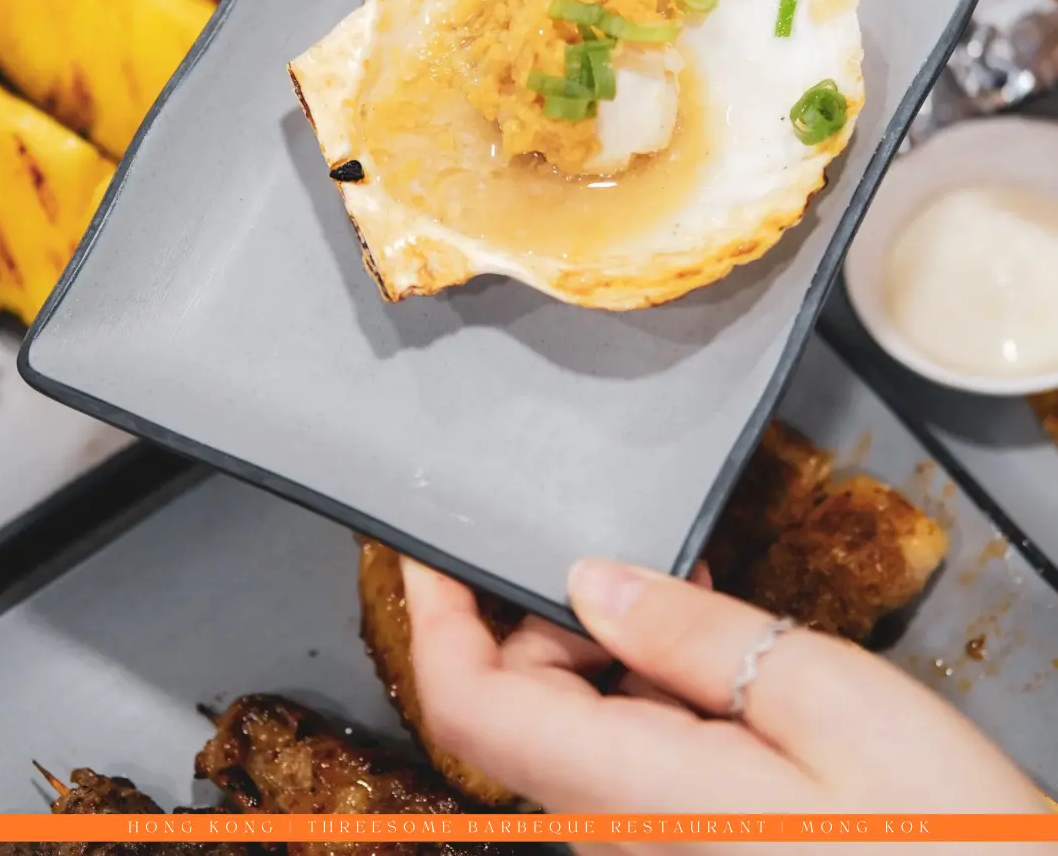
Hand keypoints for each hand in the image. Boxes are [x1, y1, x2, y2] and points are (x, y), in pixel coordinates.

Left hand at [403, 557, 1047, 852]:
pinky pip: (628, 736)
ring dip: (603, 636)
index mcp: (629, 788)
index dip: (431, 618)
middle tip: (600, 534)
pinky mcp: (688, 819)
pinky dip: (649, 672)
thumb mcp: (817, 696)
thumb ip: (687, 637)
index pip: (469, 708)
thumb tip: (586, 579)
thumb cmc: (935, 828)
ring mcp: (653, 822)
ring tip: (680, 579)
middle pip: (516, 700)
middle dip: (536, 608)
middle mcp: (621, 815)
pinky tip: (706, 635)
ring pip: (573, 713)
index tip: (425, 540)